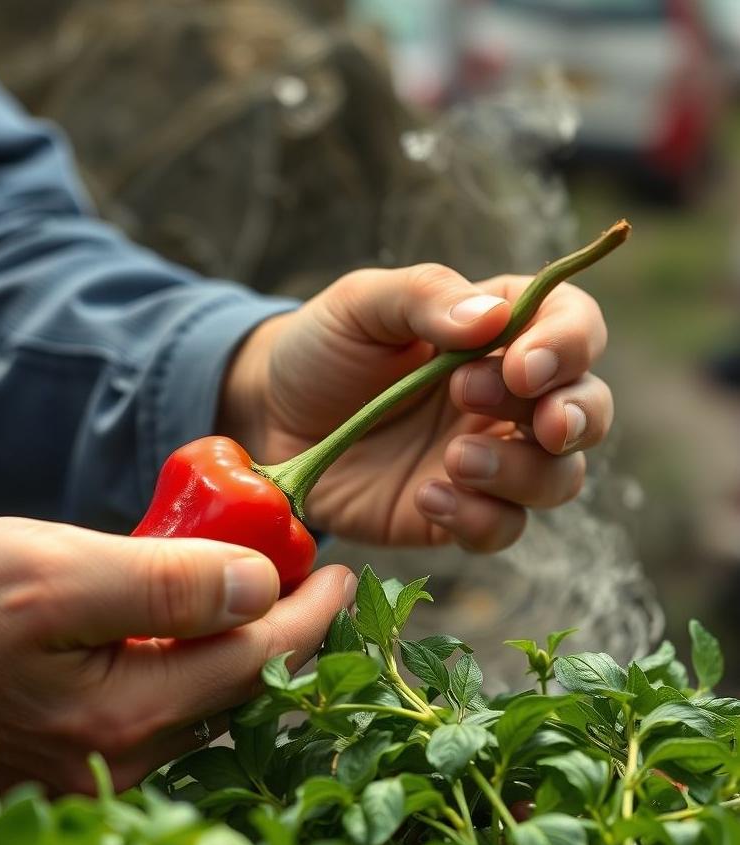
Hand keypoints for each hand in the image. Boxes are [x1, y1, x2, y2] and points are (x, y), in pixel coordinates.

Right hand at [0, 518, 351, 792]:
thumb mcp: (54, 572)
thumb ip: (164, 583)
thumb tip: (259, 584)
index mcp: (130, 711)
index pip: (260, 659)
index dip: (314, 613)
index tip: (342, 569)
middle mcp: (130, 753)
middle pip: (245, 686)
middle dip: (290, 628)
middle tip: (308, 571)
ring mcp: (107, 761)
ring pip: (211, 699)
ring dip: (247, 644)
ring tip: (263, 588)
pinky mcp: (87, 751)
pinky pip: (171, 707)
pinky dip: (201, 662)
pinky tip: (197, 625)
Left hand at [222, 265, 611, 551]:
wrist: (273, 418)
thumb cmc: (322, 348)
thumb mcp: (362, 304)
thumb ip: (425, 297)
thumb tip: (494, 320)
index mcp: (500, 331)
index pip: (574, 328)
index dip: (567, 347)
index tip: (518, 365)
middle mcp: (507, 398)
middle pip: (588, 409)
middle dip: (567, 416)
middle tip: (481, 408)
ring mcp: (488, 458)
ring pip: (560, 479)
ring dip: (520, 472)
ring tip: (451, 460)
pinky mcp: (458, 513)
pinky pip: (502, 528)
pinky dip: (479, 518)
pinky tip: (426, 498)